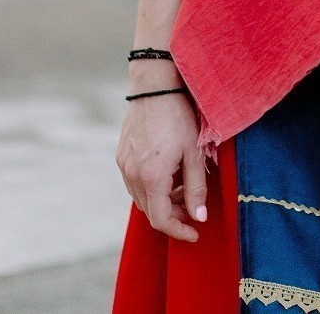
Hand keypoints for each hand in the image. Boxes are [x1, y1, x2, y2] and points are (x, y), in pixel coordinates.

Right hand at [116, 85, 207, 241]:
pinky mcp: (121, 155)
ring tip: (183, 186)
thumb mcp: (193, 152)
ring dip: (161, 200)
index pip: (161, 220)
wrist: (155, 86)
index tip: (195, 233)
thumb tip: (199, 217)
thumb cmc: (177, 116)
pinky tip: (168, 172)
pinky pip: (135, 182)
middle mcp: (132, 175)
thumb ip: (197, 188)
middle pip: (150, 211)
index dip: (179, 231)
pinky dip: (151, 186)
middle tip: (193, 206)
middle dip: (173, 214)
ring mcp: (124, 165)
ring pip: (142, 197)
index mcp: (151, 177)